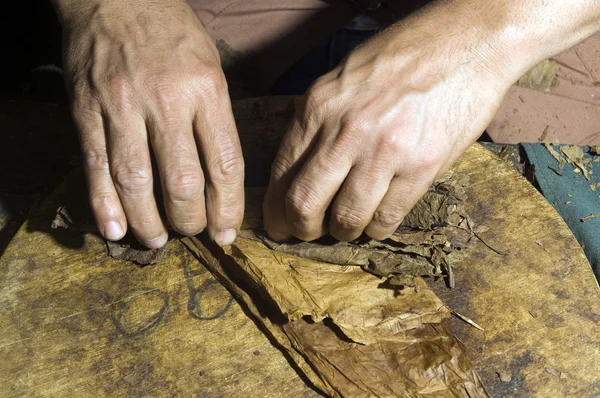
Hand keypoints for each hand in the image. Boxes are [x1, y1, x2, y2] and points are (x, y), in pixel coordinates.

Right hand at [60, 0, 242, 247]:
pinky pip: (96, 167)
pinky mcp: (86, 110)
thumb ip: (216, 120)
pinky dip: (104, 205)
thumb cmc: (172, 32)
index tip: (226, 234)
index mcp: (207, 90)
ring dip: (148, 223)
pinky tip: (115, 229)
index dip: (228, 209)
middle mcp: (167, 101)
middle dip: (189, 221)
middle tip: (191, 231)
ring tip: (156, 240)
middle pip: (182, 183)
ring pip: (137, 183)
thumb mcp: (212, 67)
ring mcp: (122, 106)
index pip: (225, 166)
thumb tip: (222, 180)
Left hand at [263, 4, 517, 241]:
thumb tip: (299, 168)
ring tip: (349, 225)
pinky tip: (379, 219)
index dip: (274, 210)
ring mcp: (384, 151)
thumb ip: (318, 122)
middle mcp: (346, 132)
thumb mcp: (344, 79)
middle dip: (301, 229)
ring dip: (343, 231)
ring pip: (346, 219)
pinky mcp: (423, 166)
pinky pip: (387, 218)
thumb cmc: (405, 56)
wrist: (469, 41)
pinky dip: (378, 228)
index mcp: (319, 107)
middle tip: (308, 233)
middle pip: (304, 205)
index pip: (282, 173)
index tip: (278, 224)